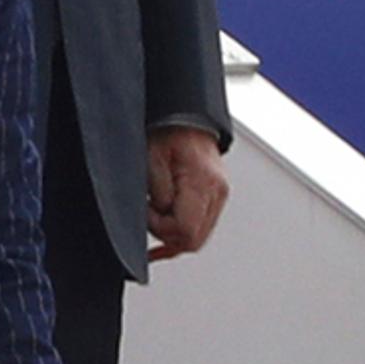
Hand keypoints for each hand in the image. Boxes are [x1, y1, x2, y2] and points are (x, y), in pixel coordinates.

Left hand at [145, 126, 228, 260]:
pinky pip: (199, 229)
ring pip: (197, 239)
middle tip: (149, 218)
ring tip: (155, 220)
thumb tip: (160, 216)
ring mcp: (218, 198)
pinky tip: (164, 245)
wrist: (188, 118)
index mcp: (203, 183)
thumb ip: (158, 192)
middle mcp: (216, 194)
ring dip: (173, 236)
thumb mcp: (153, 158)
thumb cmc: (170, 132)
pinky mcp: (215, 200)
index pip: (185, 231)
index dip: (161, 229)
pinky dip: (181, 236)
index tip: (146, 213)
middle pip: (193, 240)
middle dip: (167, 236)